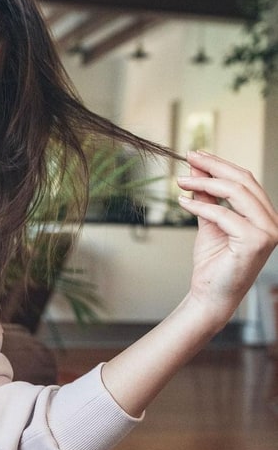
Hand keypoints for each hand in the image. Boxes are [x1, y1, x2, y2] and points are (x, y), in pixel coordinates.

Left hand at [177, 151, 277, 323]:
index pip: (245, 181)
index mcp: (264, 215)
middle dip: (214, 166)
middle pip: (243, 181)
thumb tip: (195, 171)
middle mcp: (272, 222)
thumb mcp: (208, 222)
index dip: (220, 164)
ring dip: (205, 182)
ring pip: (237, 193)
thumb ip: (205, 197)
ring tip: (181, 180)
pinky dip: (201, 206)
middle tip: (188, 157)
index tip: (196, 155)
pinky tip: (183, 202)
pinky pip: (224, 215)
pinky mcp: (256, 242)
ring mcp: (268, 232)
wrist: (210, 295)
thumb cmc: (212, 263)